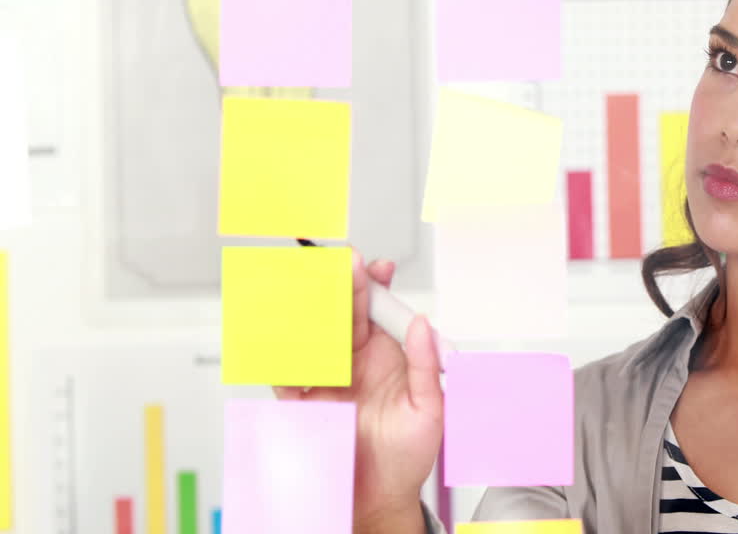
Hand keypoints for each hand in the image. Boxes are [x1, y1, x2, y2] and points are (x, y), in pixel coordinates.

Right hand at [273, 249, 442, 525]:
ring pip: (313, 334)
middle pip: (343, 312)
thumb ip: (426, 365)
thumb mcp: (431, 410)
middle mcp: (355, 361)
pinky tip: (282, 333)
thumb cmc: (408, 457)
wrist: (380, 499)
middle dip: (340, 285)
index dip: (374, 285)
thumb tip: (422, 324)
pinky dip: (282, 353)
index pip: (378, 310)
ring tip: (309, 286)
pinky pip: (286, 373)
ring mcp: (327, 378)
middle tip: (338, 263)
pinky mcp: (303, 402)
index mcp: (388, 356)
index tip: (374, 267)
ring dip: (309, 309)